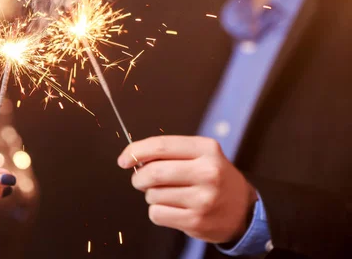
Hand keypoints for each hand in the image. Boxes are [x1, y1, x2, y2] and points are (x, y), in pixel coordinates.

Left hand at [118, 136, 256, 243]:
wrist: (243, 210)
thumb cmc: (214, 178)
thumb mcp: (201, 154)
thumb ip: (170, 152)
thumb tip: (133, 157)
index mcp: (206, 149)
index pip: (161, 145)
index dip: (136, 151)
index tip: (124, 159)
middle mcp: (207, 172)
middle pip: (154, 172)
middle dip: (139, 177)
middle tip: (140, 180)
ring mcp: (203, 199)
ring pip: (153, 195)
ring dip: (151, 195)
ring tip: (168, 194)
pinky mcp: (196, 221)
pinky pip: (157, 214)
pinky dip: (157, 211)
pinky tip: (172, 208)